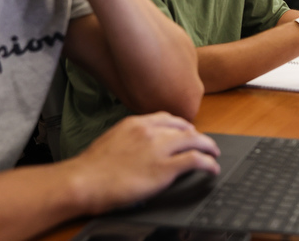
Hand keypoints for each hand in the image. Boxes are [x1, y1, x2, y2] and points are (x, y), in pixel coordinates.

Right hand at [71, 112, 219, 213]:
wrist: (84, 181)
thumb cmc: (90, 168)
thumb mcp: (110, 141)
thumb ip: (128, 140)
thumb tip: (136, 149)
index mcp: (135, 123)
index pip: (166, 118)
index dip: (180, 125)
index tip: (187, 131)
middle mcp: (150, 131)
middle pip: (183, 128)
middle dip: (197, 135)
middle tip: (204, 143)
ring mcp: (159, 148)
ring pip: (195, 140)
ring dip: (209, 147)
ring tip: (214, 153)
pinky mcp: (165, 168)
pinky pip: (195, 160)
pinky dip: (208, 163)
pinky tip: (212, 168)